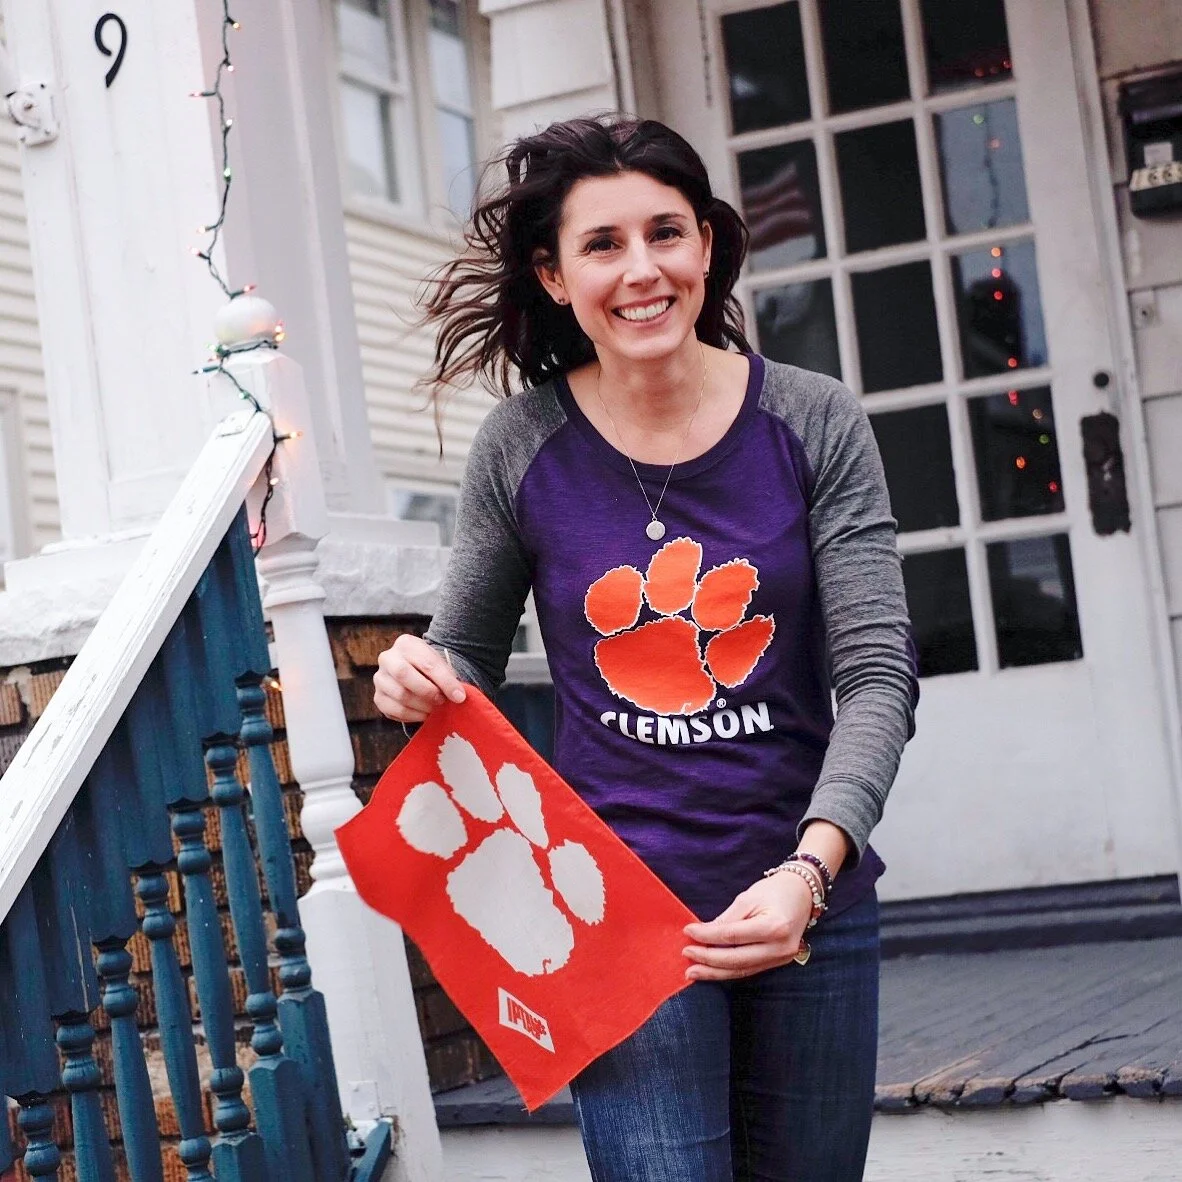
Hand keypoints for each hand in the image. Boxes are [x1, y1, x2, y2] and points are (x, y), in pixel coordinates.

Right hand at [373, 634, 466, 722]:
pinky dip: (413, 716)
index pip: (426, 663)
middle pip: (404, 675)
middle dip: (428, 692)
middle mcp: (387, 658)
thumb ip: (448, 678)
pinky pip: (395, 711)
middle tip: (442, 701)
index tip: (459, 696)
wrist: (414, 672)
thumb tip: (458, 697)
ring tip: (435, 708)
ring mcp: (380, 678)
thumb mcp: (440, 665)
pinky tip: (424, 714)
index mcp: (406, 644)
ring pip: (400, 695)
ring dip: (422, 706)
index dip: (445, 682)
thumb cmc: (429, 668)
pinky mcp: (378, 697)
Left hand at [682, 871, 813, 980]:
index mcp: (774, 927)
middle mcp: (780, 948)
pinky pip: (750, 969)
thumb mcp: (748, 898)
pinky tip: (713, 970)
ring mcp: (782, 958)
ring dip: (715, 972)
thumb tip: (702, 934)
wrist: (803, 893)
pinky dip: (729, 970)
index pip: (732, 936)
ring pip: (742, 970)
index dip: (707, 936)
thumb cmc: (774, 891)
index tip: (688, 932)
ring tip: (693, 972)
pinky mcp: (779, 962)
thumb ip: (726, 919)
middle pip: (737, 959)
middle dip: (708, 959)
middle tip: (686, 955)